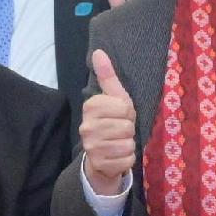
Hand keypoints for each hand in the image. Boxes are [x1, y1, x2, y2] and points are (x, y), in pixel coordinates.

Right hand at [78, 46, 138, 200]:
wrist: (102, 155)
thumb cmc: (112, 122)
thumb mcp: (114, 98)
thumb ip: (107, 76)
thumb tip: (98, 51)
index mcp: (90, 107)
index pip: (124, 107)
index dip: (128, 113)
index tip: (120, 115)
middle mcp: (87, 127)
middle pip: (126, 126)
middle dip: (129, 130)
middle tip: (120, 131)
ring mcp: (91, 147)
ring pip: (127, 143)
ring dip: (129, 144)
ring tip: (119, 142)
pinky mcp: (100, 164)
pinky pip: (127, 160)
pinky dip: (127, 159)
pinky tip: (118, 156)